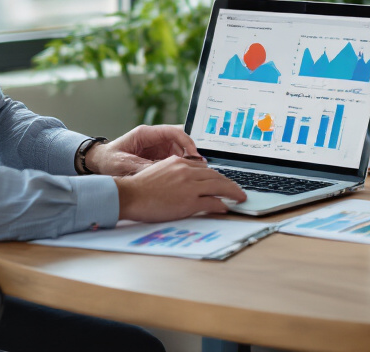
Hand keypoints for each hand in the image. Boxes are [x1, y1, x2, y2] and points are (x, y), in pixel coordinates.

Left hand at [85, 124, 200, 175]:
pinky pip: (175, 158)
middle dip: (191, 150)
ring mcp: (157, 146)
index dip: (186, 140)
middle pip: (180, 139)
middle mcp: (154, 137)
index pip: (172, 131)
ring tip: (194, 172)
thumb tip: (163, 172)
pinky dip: (181, 166)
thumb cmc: (109, 160)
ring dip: (187, 159)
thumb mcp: (125, 165)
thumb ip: (144, 167)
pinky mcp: (158, 155)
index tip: (194, 153)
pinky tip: (185, 176)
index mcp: (146, 133)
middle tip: (200, 165)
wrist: (100, 163)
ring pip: (180, 149)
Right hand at [114, 156, 246, 221]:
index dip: (217, 175)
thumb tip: (189, 180)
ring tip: (239, 197)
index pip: (205, 168)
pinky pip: (212, 202)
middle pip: (216, 175)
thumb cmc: (141, 188)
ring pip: (219, 186)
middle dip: (230, 183)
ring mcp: (189, 186)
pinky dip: (221, 204)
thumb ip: (177, 173)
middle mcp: (187, 171)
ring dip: (232, 192)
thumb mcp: (161, 171)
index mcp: (179, 162)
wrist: (130, 195)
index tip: (224, 180)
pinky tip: (226, 207)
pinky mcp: (189, 201)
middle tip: (238, 189)